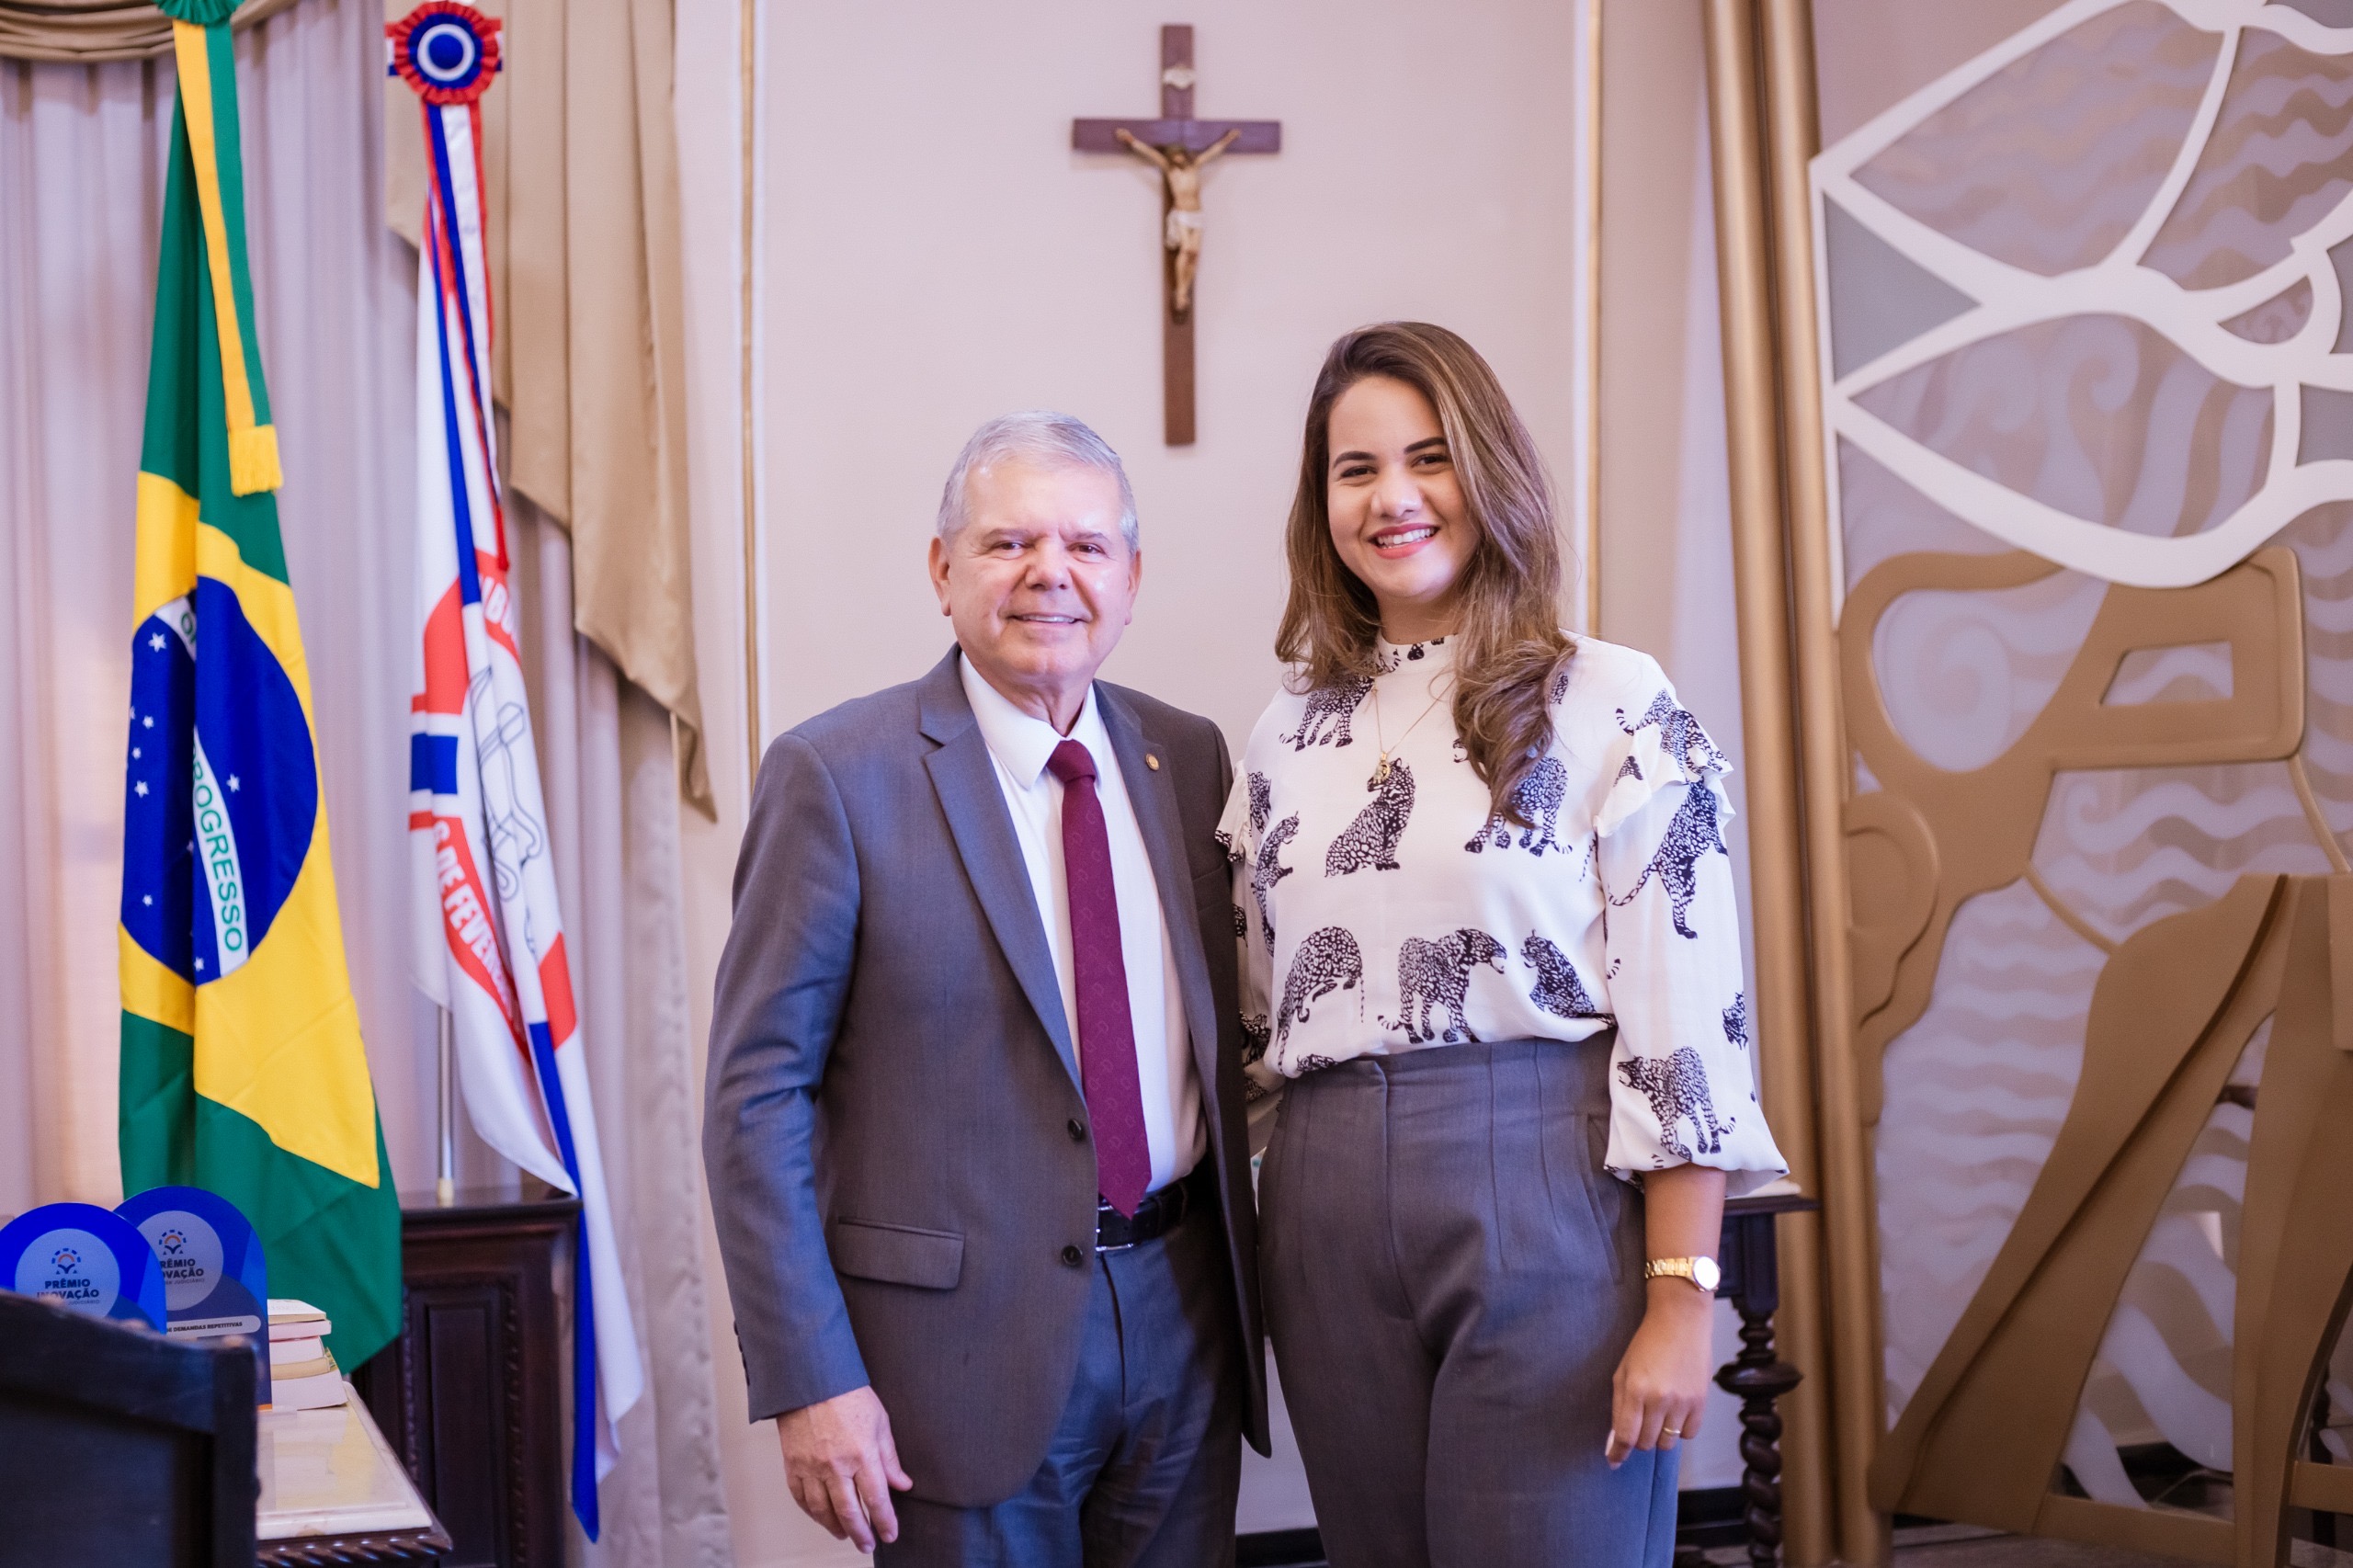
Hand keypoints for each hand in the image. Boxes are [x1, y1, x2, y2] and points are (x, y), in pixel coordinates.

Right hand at [776, 1386, 912, 1550]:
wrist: (811, 1378)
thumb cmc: (847, 1395)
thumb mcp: (879, 1422)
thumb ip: (890, 1457)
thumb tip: (902, 1484)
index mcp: (862, 1454)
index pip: (876, 1499)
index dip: (885, 1521)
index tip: (890, 1534)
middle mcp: (836, 1465)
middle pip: (849, 1512)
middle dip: (861, 1533)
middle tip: (868, 1545)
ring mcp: (811, 1467)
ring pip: (822, 1510)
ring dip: (835, 1527)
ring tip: (844, 1534)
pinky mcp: (792, 1464)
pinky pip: (801, 1497)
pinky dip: (811, 1512)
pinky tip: (820, 1516)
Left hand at [1606, 1279, 1714, 1466]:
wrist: (1681, 1321)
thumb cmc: (1647, 1344)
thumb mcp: (1623, 1371)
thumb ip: (1619, 1406)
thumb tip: (1616, 1441)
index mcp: (1635, 1389)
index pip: (1625, 1435)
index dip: (1618, 1453)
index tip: (1614, 1461)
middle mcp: (1659, 1399)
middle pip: (1646, 1443)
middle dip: (1639, 1439)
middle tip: (1639, 1424)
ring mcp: (1683, 1402)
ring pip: (1667, 1441)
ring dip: (1659, 1436)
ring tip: (1658, 1417)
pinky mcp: (1701, 1402)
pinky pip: (1689, 1434)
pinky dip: (1680, 1430)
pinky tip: (1676, 1413)